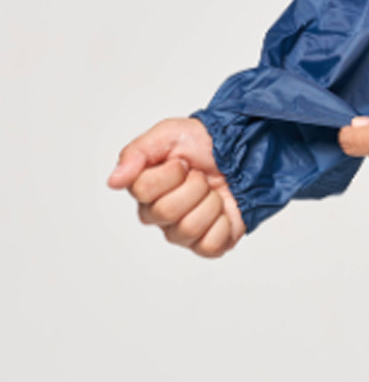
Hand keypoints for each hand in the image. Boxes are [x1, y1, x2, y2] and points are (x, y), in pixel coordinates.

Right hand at [108, 118, 245, 257]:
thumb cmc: (202, 145)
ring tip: (213, 192)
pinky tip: (224, 212)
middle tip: (201, 177)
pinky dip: (223, 224)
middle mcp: (159, 216)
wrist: (241, 153)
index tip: (182, 162)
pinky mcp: (208, 245)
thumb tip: (114, 181)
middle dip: (194, 186)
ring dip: (210, 203)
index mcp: (145, 191)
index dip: (170, 173)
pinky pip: (209, 246)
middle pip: (166, 211)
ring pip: (189, 228)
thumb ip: (136, 154)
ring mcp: (182, 233)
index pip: (144, 190)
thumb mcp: (167, 135)